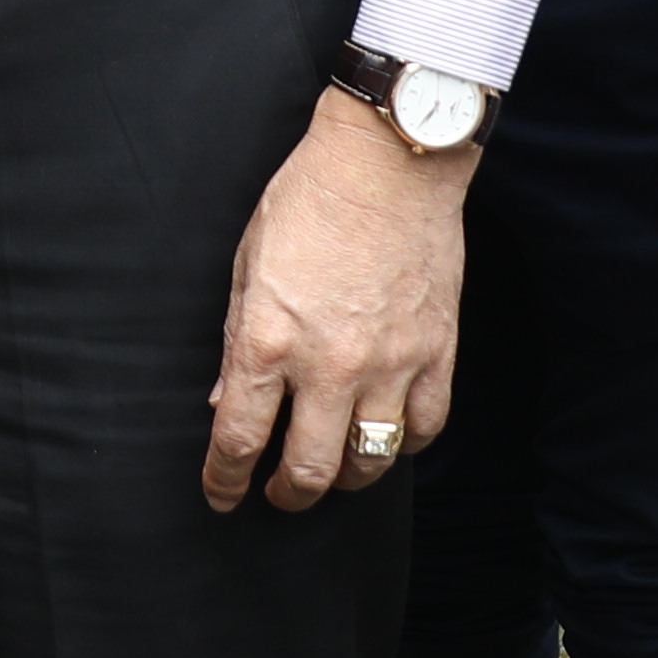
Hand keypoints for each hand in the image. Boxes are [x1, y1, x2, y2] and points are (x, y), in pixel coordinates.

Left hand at [208, 94, 469, 513]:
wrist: (388, 162)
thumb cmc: (309, 200)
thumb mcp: (247, 265)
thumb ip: (235, 340)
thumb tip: (224, 399)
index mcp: (267, 340)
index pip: (239, 438)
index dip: (224, 479)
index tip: (221, 493)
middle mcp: (328, 364)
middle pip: (307, 471)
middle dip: (285, 495)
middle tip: (277, 494)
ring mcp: (389, 363)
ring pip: (369, 460)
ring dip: (344, 477)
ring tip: (332, 470)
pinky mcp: (435, 352)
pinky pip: (424, 427)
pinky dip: (403, 442)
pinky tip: (385, 434)